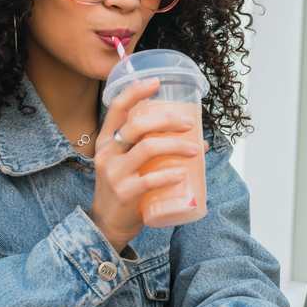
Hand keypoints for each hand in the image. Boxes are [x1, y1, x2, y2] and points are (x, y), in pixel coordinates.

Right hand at [89, 78, 201, 250]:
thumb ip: (156, 149)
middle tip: (189, 124)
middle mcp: (107, 154)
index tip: (156, 82)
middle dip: (167, 120)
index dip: (135, 91)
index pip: (116, 107)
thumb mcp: (129, 163)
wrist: (107, 224)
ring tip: (194, 150)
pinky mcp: (125, 194)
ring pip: (146, 149)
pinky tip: (182, 173)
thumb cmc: (124, 188)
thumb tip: (200, 141)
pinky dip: (169, 175)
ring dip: (175, 145)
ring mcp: (114, 174)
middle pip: (136, 125)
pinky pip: (149, 180)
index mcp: (106, 141)